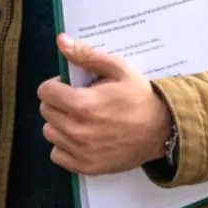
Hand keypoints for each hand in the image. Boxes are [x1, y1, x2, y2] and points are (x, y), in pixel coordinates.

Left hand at [37, 34, 172, 176]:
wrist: (162, 129)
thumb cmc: (140, 96)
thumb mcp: (118, 69)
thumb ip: (86, 56)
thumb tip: (61, 41)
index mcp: (82, 103)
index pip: (45, 92)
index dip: (56, 85)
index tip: (70, 86)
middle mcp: (77, 130)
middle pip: (46, 111)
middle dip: (58, 102)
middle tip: (78, 100)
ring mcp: (81, 151)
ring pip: (50, 132)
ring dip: (60, 123)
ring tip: (80, 118)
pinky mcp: (86, 167)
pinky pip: (57, 154)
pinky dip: (65, 145)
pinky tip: (81, 136)